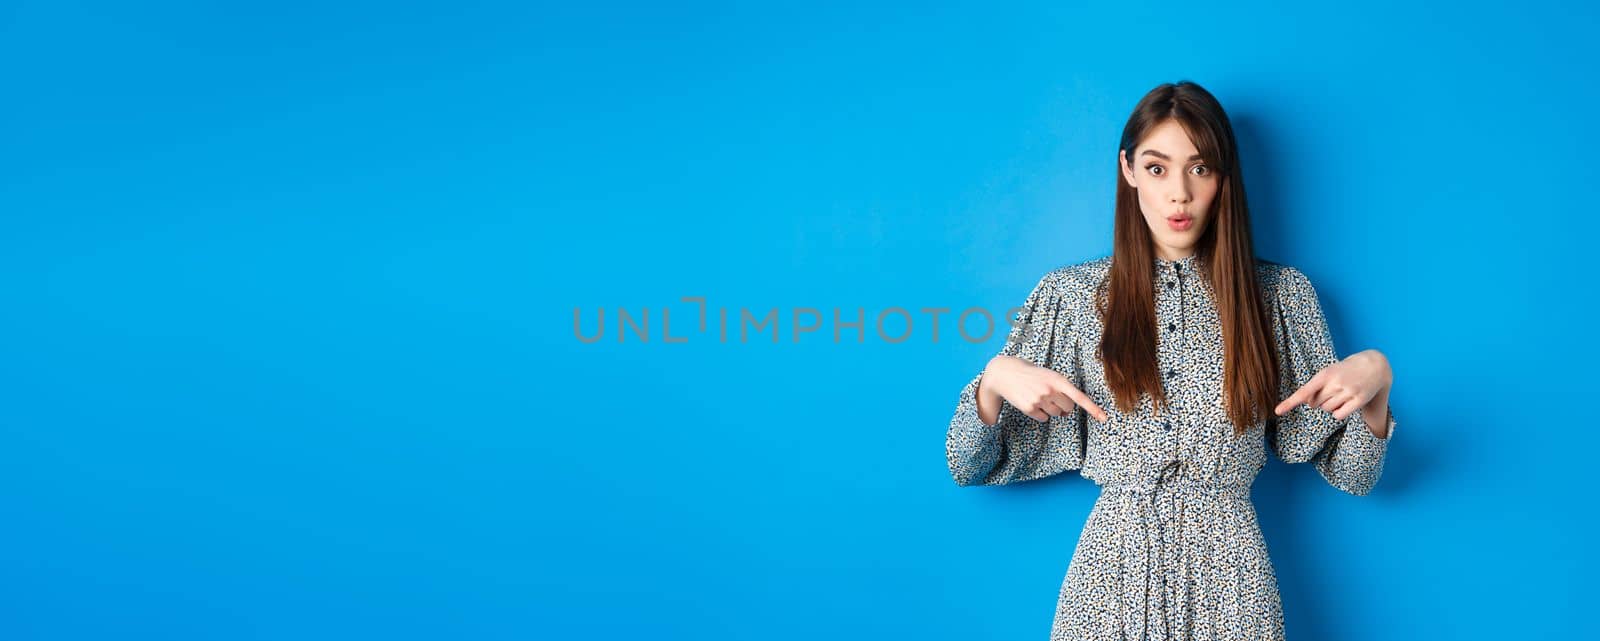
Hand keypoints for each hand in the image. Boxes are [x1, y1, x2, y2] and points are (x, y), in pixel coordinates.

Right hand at [978, 355, 1107, 423]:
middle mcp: (1050, 390)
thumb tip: (1066, 413)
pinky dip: (1039, 413)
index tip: (1104, 418)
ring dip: (1050, 408)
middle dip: (1062, 405)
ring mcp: (1039, 400)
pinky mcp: (1029, 408)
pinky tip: (1031, 402)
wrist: (1005, 373)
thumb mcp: (1048, 376)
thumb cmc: (1031, 374)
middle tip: (1050, 396)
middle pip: (1067, 408)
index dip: (1093, 409)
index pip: (1079, 397)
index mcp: (1058, 379)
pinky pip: (1043, 418)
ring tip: (1038, 396)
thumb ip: (1061, 390)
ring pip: (1055, 414)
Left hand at [1274, 349, 1392, 420]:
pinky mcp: (1358, 400)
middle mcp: (1335, 383)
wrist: (1373, 365)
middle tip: (1332, 390)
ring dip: (1331, 406)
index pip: (1304, 392)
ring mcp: (1348, 392)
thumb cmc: (1345, 370)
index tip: (1277, 411)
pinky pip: (1339, 415)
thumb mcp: (1328, 372)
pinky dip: (1338, 413)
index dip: (1290, 403)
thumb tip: (1308, 403)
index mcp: (1324, 374)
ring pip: (1327, 410)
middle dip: (1320, 400)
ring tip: (1341, 393)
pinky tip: (1345, 403)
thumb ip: (1316, 387)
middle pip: (1315, 404)